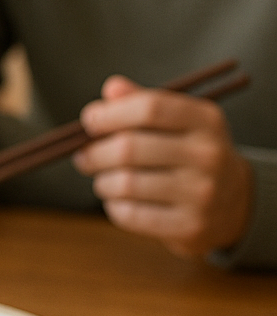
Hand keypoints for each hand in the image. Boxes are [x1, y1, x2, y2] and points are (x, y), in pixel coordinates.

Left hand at [73, 75, 253, 257]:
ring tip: (103, 180)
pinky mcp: (190, 226)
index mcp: (205, 120)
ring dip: (102, 182)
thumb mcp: (179, 122)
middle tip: (84, 156)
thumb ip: (143, 101)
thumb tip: (111, 89)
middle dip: (95, 152)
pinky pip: (131, 215)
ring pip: (125, 184)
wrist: (232, 203)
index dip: (110, 113)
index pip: (149, 108)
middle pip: (129, 148)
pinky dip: (114, 206)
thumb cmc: (190, 154)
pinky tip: (118, 201)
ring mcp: (201, 193)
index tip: (90, 120)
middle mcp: (208, 154)